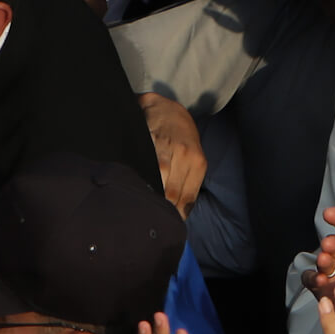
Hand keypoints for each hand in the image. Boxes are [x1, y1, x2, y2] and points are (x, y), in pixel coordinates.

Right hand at [140, 92, 205, 218]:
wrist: (167, 109)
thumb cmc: (182, 139)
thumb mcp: (193, 159)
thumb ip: (188, 183)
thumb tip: (179, 213)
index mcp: (198, 163)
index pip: (187, 199)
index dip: (176, 215)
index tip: (168, 224)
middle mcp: (185, 155)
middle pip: (172, 194)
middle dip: (162, 210)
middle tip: (152, 221)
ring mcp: (166, 147)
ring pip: (159, 180)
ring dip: (150, 196)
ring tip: (142, 208)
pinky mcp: (149, 140)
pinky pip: (145, 164)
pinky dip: (141, 177)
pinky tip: (135, 186)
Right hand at [302, 206, 334, 304]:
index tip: (329, 213)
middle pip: (332, 242)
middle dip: (329, 243)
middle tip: (330, 245)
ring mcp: (331, 269)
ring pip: (322, 261)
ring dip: (323, 260)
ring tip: (326, 262)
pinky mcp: (323, 286)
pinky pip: (312, 280)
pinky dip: (312, 279)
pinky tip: (319, 281)